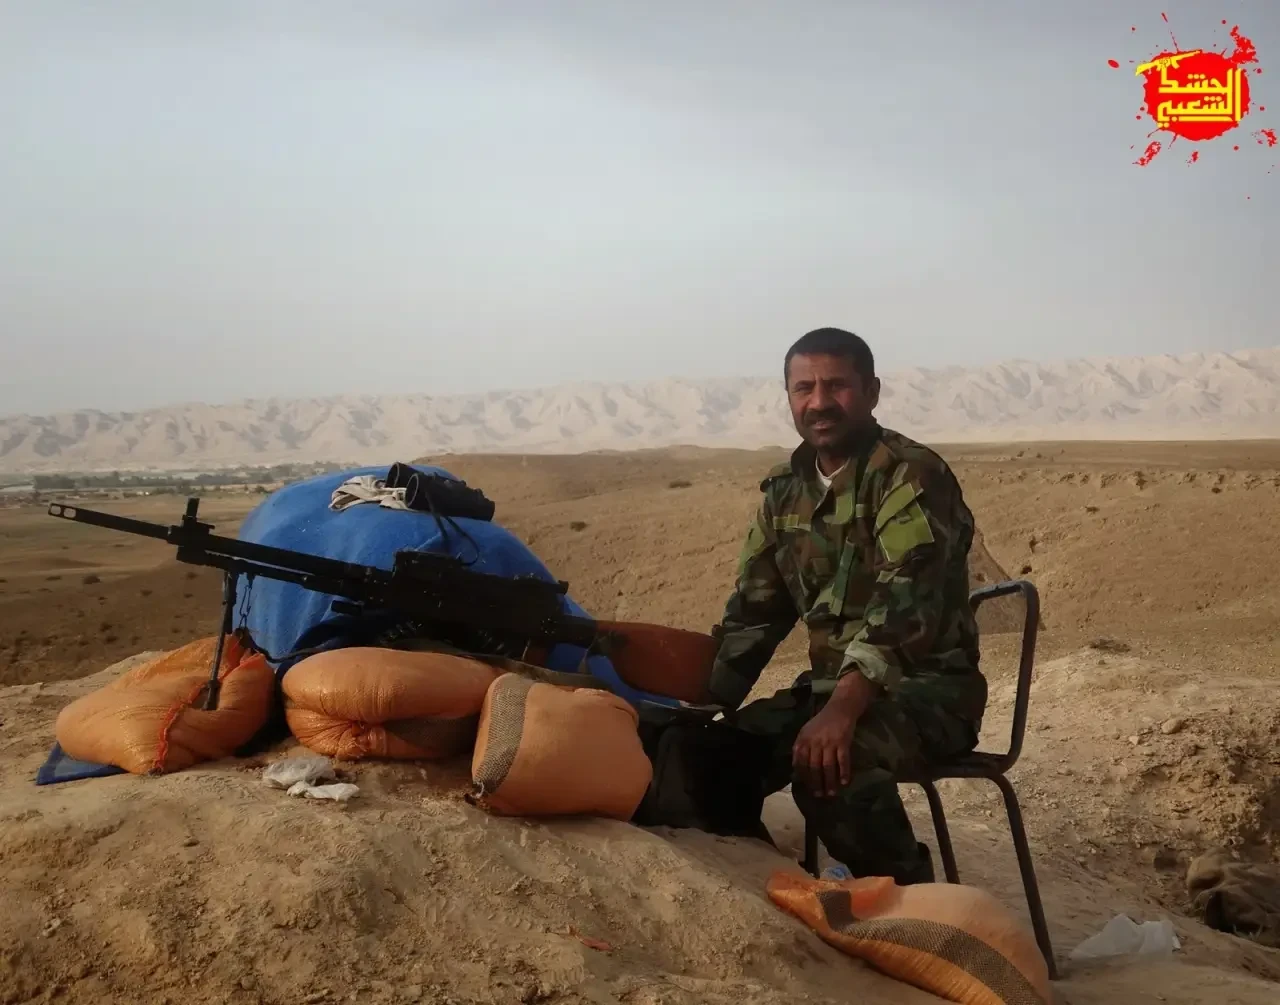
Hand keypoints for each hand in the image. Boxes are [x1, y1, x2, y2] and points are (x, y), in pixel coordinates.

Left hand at [792, 673, 876, 796]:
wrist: (840, 708)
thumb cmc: (822, 722)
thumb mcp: (806, 732)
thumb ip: (801, 748)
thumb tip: (796, 768)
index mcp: (803, 739)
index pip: (800, 762)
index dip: (803, 777)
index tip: (807, 787)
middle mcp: (815, 742)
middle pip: (814, 767)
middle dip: (816, 783)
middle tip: (819, 795)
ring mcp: (829, 742)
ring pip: (828, 767)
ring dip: (829, 782)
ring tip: (831, 793)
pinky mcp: (843, 742)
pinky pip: (843, 761)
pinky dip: (844, 773)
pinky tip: (844, 782)